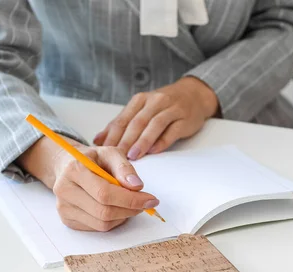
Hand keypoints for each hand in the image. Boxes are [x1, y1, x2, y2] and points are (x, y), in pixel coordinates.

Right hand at [17, 137, 158, 231]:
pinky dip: (113, 221)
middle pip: (104, 212)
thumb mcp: (110, 153)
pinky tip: (115, 208)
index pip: (105, 193)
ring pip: (102, 224)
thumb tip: (137, 187)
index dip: (131, 199)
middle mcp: (65, 191)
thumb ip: (125, 168)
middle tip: (145, 203)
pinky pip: (97, 228)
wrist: (68, 166)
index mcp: (74, 170)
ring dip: (123, 216)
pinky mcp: (68, 220)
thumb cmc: (93, 159)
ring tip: (129, 203)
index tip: (151, 200)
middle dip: (130, 210)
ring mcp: (64, 208)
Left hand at [93, 76, 218, 159]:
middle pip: (137, 122)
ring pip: (154, 125)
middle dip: (124, 141)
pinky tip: (153, 151)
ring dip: (142, 141)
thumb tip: (98, 140)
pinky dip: (162, 142)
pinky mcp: (185, 119)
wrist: (194, 95)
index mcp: (140, 100)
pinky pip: (172, 131)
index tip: (102, 150)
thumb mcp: (141, 109)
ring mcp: (171, 109)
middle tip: (115, 156)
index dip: (112, 135)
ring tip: (132, 155)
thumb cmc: (164, 106)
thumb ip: (122, 124)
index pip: (123, 118)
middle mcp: (155, 102)